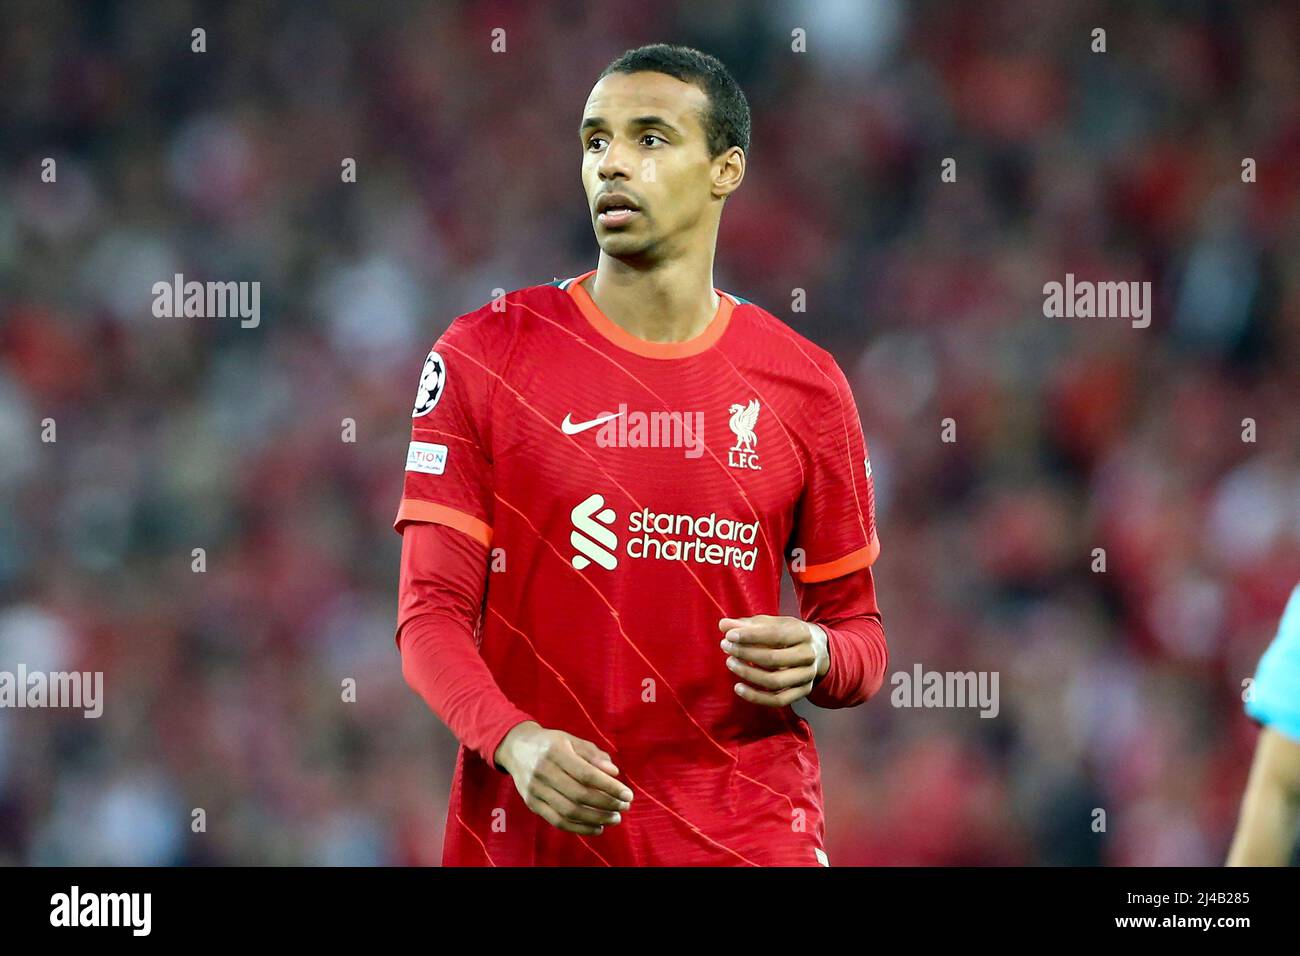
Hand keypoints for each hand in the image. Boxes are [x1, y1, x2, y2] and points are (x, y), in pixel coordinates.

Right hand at [494, 721, 633, 834]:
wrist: (516, 748)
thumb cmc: (552, 744)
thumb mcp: (572, 740)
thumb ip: (594, 755)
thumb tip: (614, 773)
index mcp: (555, 751)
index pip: (586, 774)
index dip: (609, 787)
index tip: (628, 794)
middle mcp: (542, 771)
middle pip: (579, 795)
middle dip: (606, 804)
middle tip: (624, 807)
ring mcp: (535, 790)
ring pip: (568, 812)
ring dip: (596, 819)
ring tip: (614, 818)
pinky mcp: (532, 804)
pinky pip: (557, 821)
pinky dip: (580, 828)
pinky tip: (597, 827)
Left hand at [717, 615, 829, 706]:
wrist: (819, 649)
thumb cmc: (788, 634)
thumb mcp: (772, 623)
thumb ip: (748, 624)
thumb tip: (723, 625)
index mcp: (803, 633)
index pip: (775, 635)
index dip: (750, 636)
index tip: (729, 635)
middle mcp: (809, 655)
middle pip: (773, 659)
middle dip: (745, 653)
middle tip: (726, 646)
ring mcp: (807, 676)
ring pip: (775, 681)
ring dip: (748, 674)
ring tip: (730, 662)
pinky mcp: (803, 692)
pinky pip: (778, 700)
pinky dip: (756, 697)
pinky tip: (738, 688)